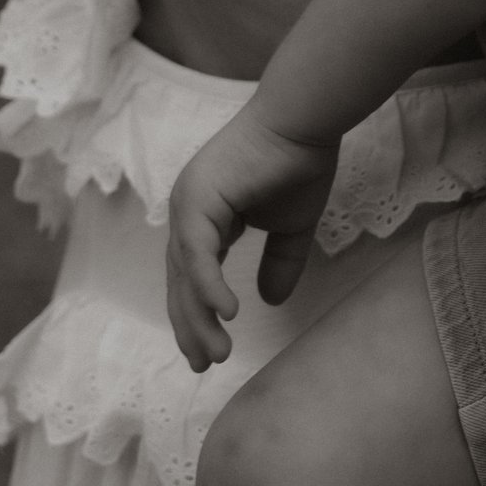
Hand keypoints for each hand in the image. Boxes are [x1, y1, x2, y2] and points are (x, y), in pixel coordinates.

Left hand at [164, 106, 340, 370]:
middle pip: (181, 281)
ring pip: (186, 274)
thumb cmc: (299, 162)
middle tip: (204, 364)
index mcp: (204, 215)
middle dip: (190, 326)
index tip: (209, 351)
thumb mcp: (291, 226)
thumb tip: (270, 302)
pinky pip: (199, 254)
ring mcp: (187, 204)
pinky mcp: (198, 200)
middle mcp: (187, 211)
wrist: (304, 121)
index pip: (192, 275)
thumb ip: (278, 263)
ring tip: (216, 353)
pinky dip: (208, 286)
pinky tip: (224, 314)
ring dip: (198, 318)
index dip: (198, 314)